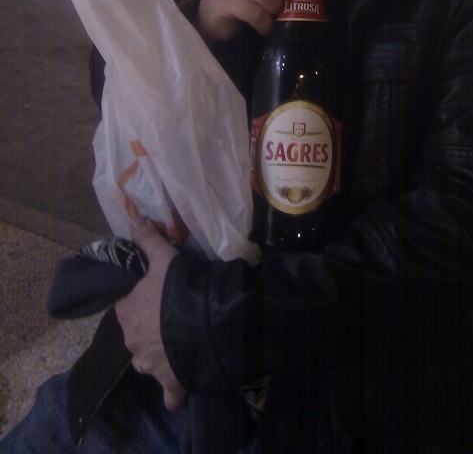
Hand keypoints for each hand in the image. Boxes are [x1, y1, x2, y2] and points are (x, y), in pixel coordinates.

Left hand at [115, 216, 186, 410]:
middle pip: (138, 335)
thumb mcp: (164, 258)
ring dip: (160, 356)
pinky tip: (183, 383)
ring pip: (149, 362)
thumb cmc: (179, 288)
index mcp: (127, 313)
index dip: (142, 301)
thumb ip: (148, 240)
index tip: (160, 296)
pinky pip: (170, 395)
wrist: (205, 323)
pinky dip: (174, 392)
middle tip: (173, 318)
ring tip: (180, 344)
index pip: (127, 307)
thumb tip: (132, 218)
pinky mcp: (170, 383)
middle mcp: (132, 343)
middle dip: (151, 330)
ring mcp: (151, 366)